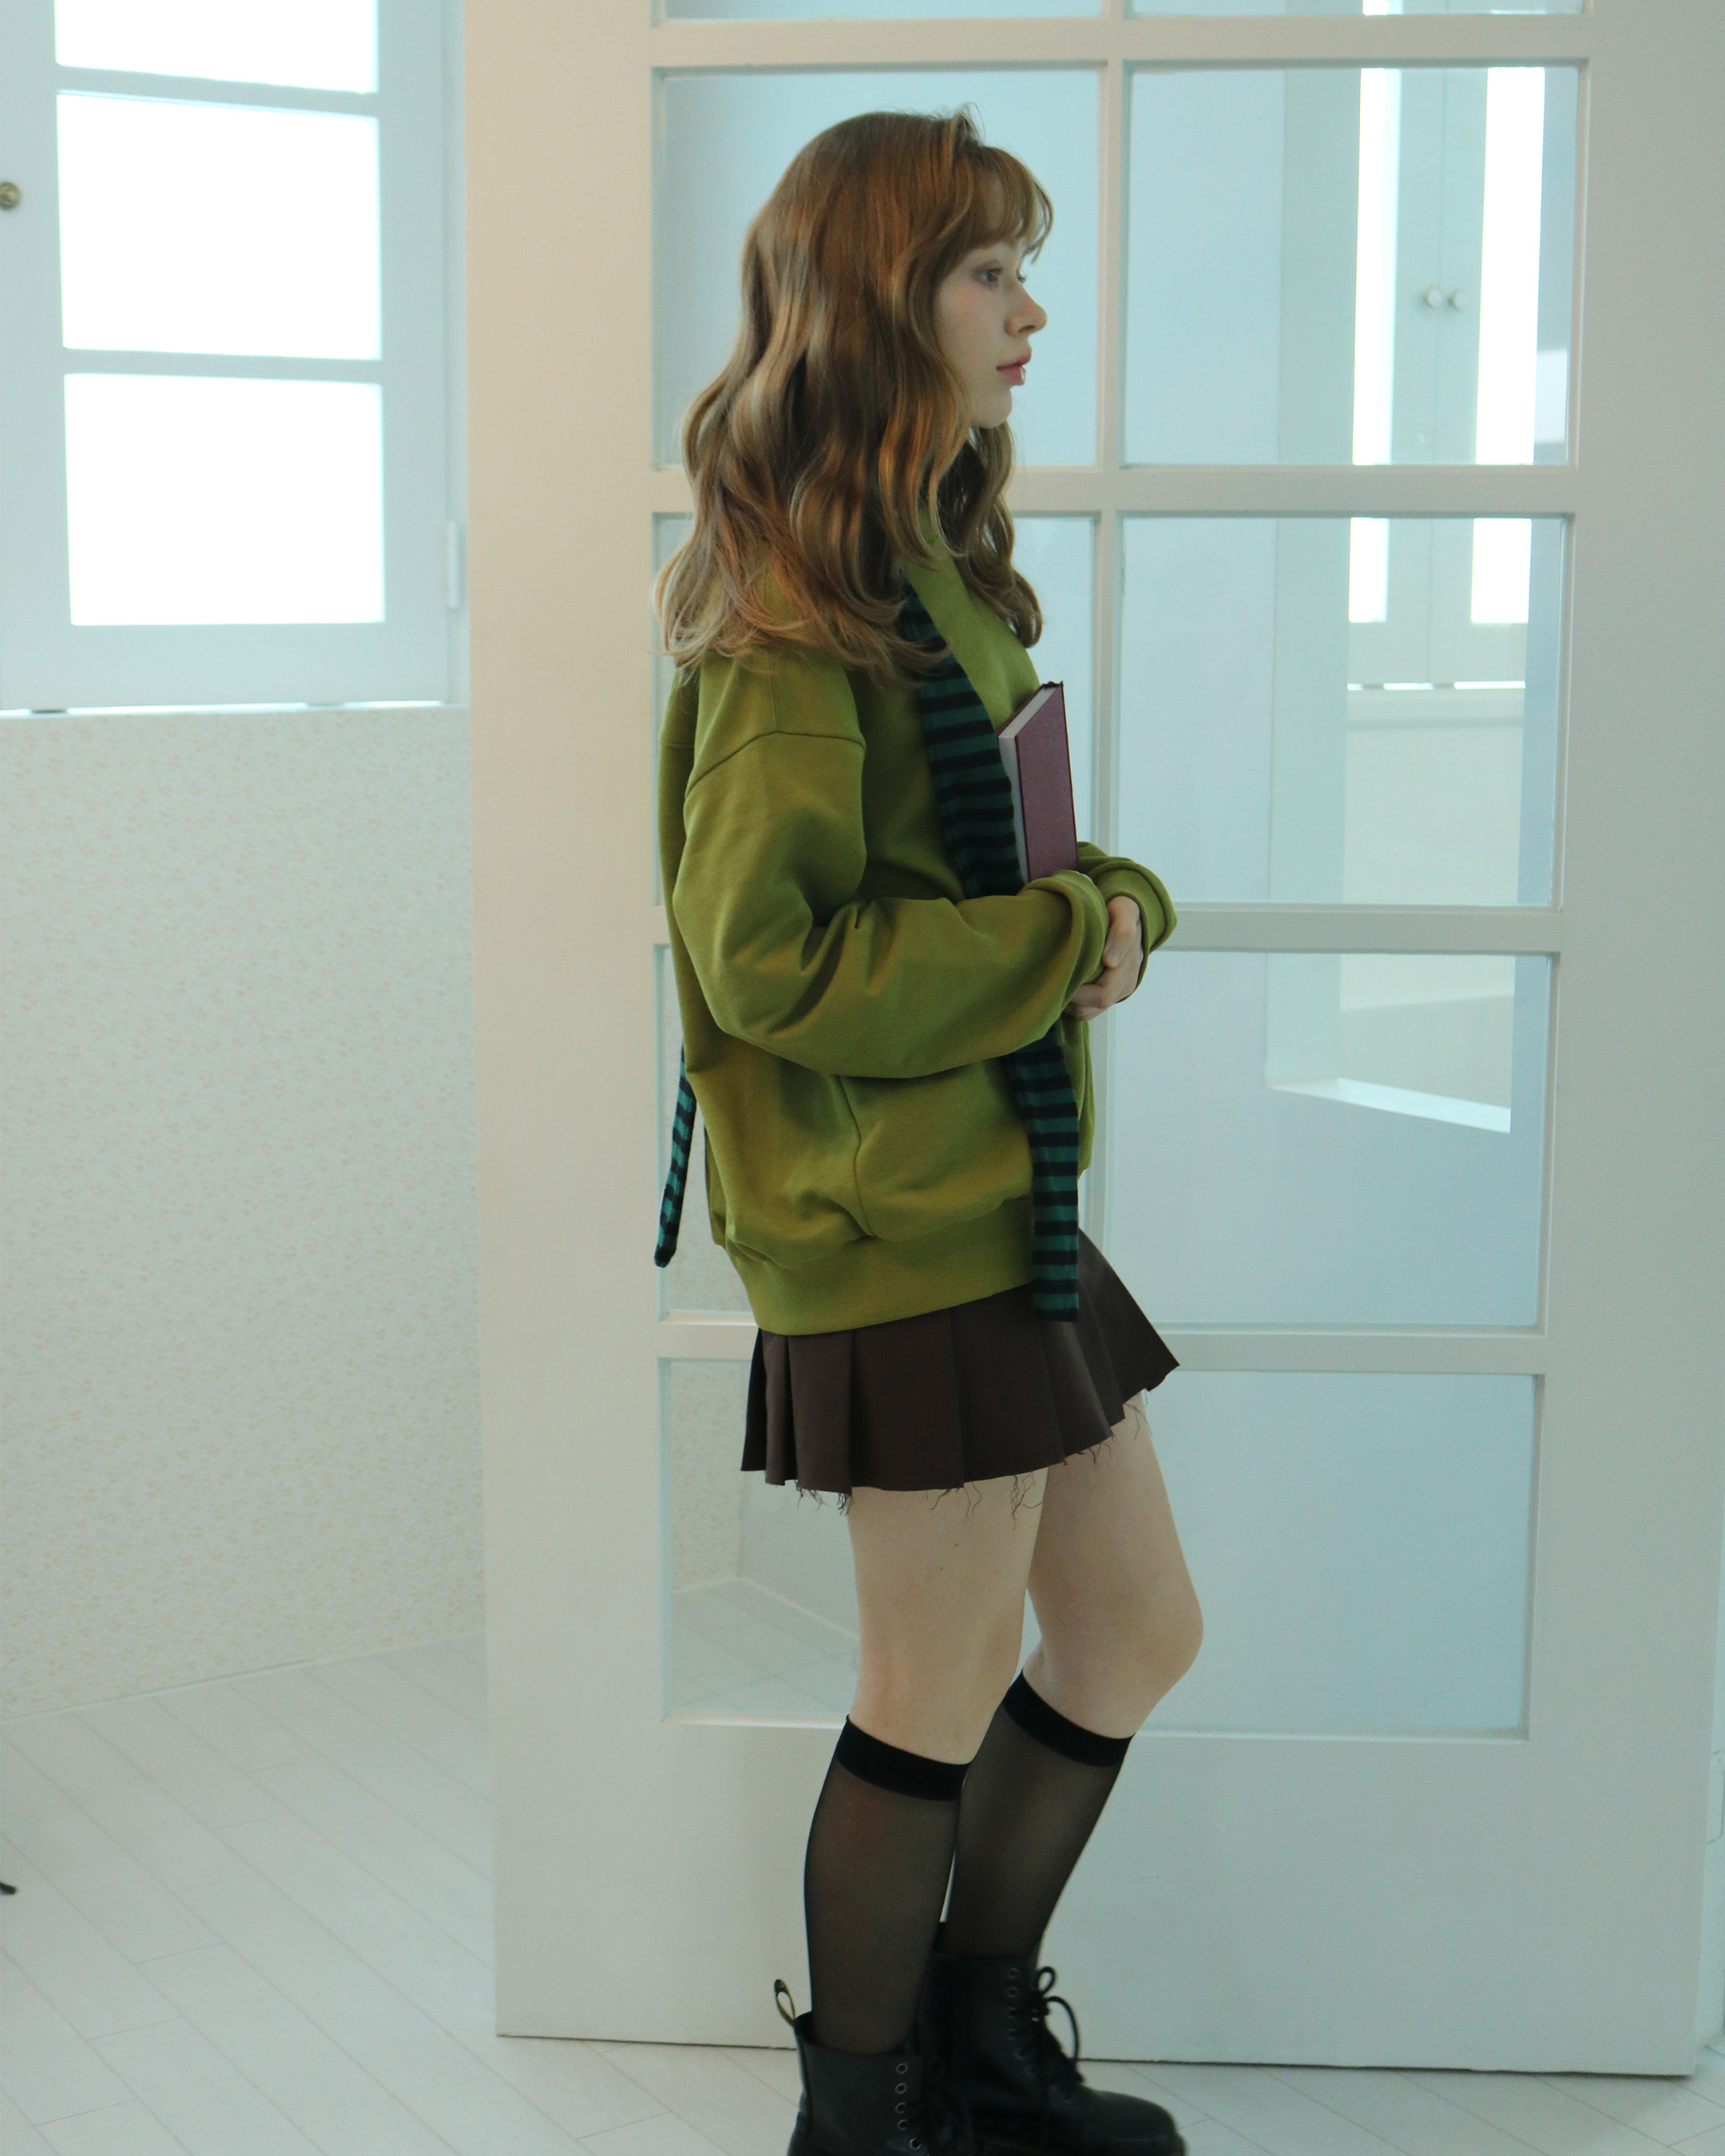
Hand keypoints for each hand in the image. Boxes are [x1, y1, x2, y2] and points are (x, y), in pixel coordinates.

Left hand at [1065, 896, 1142, 1021]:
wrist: (1127, 915)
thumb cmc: (1122, 911)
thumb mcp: (1124, 913)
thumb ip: (1121, 934)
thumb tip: (1110, 961)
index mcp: (1129, 969)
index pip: (1102, 995)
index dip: (1078, 993)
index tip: (1058, 978)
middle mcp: (1125, 985)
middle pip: (1092, 1008)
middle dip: (1069, 999)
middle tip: (1050, 982)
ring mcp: (1117, 992)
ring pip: (1087, 1012)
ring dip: (1069, 1003)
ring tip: (1055, 983)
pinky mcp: (1108, 993)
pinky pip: (1087, 1009)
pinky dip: (1073, 1003)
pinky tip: (1063, 985)